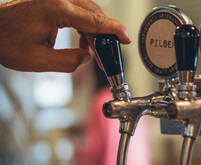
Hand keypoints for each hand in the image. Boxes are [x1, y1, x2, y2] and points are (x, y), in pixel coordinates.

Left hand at [0, 0, 130, 71]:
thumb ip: (69, 62)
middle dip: (106, 35)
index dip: (114, 30)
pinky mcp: (53, 1)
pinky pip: (78, 11)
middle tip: (109, 55)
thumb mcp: (39, 61)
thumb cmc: (6, 43)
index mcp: (56, 9)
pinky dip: (85, 27)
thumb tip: (86, 58)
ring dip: (96, 32)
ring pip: (88, 12)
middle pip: (95, 14)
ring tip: (96, 53)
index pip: (94, 20)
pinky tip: (83, 42)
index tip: (126, 37)